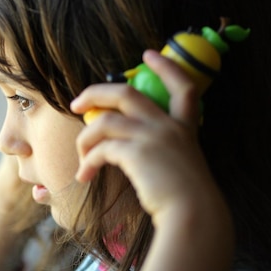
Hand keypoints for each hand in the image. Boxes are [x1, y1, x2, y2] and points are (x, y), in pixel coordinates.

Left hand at [70, 50, 209, 217]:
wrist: (194, 216)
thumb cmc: (185, 198)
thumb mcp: (181, 164)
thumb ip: (161, 148)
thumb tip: (126, 147)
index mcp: (183, 127)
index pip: (183, 86)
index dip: (166, 67)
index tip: (148, 54)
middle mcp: (168, 126)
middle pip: (126, 93)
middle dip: (95, 93)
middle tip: (76, 103)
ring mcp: (152, 137)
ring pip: (104, 121)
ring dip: (85, 138)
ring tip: (80, 156)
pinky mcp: (136, 153)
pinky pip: (101, 149)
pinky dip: (88, 161)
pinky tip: (84, 176)